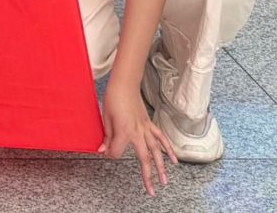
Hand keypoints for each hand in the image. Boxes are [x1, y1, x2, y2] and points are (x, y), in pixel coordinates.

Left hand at [99, 80, 176, 194]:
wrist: (124, 84)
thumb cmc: (113, 98)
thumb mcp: (105, 117)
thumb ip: (107, 136)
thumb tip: (102, 150)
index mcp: (124, 132)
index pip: (117, 152)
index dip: (110, 154)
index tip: (105, 151)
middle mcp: (138, 133)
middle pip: (144, 158)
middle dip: (147, 176)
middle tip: (151, 191)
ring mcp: (145, 129)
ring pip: (156, 151)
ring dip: (161, 167)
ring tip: (165, 182)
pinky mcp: (149, 124)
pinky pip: (161, 138)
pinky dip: (168, 149)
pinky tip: (174, 160)